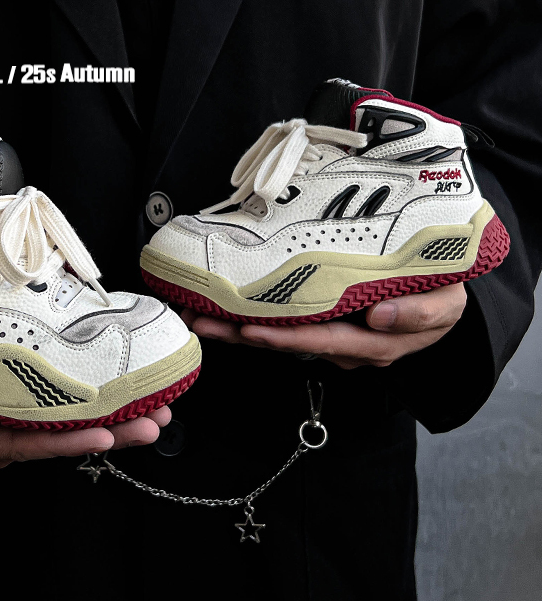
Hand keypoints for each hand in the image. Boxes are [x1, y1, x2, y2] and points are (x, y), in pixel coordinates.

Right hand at [0, 379, 170, 469]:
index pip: (19, 442)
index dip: (61, 442)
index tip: (101, 435)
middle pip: (54, 438)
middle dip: (105, 434)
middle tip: (149, 425)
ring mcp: (11, 415)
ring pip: (64, 421)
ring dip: (110, 417)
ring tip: (153, 410)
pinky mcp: (21, 393)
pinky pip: (59, 401)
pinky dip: (92, 398)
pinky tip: (125, 391)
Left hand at [182, 283, 466, 369]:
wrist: (438, 297)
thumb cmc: (439, 299)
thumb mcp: (445, 305)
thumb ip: (418, 314)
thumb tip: (379, 316)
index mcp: (371, 343)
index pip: (321, 341)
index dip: (284, 337)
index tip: (249, 329)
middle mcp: (342, 345)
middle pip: (286, 342)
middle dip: (241, 334)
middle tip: (201, 321)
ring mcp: (328, 335)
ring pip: (277, 334)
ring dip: (236, 326)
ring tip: (198, 314)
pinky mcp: (318, 321)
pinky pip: (281, 322)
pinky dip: (250, 316)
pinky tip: (221, 307)